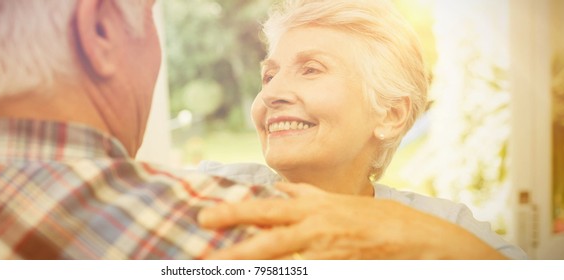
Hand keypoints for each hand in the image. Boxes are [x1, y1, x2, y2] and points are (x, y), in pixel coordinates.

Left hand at [198, 182, 504, 258]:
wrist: (418, 238)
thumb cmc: (376, 218)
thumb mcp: (338, 200)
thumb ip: (305, 195)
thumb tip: (278, 188)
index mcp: (313, 208)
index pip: (265, 209)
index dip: (234, 213)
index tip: (205, 218)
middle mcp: (316, 228)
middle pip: (268, 239)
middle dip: (234, 249)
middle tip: (202, 258)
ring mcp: (327, 252)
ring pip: (283, 263)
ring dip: (255, 268)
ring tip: (225, 271)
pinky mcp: (338, 268)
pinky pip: (307, 273)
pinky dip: (288, 274)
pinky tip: (273, 275)